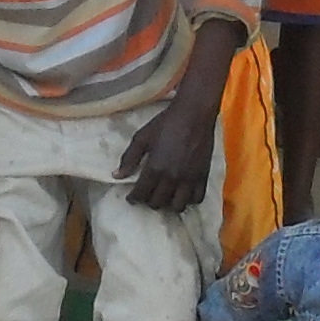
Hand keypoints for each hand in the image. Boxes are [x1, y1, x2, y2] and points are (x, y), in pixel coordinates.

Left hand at [118, 85, 218, 210]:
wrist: (193, 114)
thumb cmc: (165, 123)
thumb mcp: (142, 137)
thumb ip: (129, 158)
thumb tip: (116, 175)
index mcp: (154, 168)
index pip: (141, 194)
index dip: (134, 198)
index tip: (132, 197)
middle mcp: (171, 178)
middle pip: (157, 203)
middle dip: (149, 201)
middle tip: (147, 194)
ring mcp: (188, 179)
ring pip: (177, 206)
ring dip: (168, 204)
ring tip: (164, 197)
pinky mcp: (202, 177)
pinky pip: (197, 199)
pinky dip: (188, 200)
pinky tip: (182, 194)